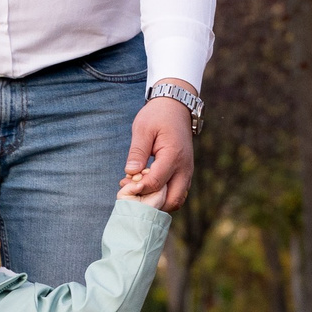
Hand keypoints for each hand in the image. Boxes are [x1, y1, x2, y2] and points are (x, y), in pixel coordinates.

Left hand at [120, 86, 195, 209]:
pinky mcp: (185, 174)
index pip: (156, 183)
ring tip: (137, 190)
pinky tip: (145, 187)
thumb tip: (130, 173)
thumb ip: (137, 152)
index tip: (124, 185)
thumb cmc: (157, 116)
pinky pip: (176, 194)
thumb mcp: (142, 129)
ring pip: (176, 200)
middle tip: (132, 195)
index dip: (139, 188)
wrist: (176, 107)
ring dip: (157, 202)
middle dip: (151, 203)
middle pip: (172, 200)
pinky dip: (162, 196)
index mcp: (173, 156)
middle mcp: (184, 168)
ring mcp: (187, 172)